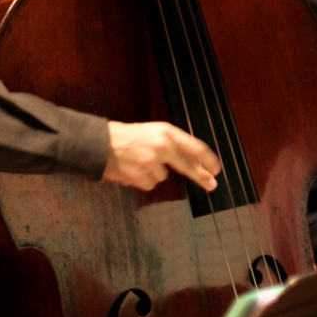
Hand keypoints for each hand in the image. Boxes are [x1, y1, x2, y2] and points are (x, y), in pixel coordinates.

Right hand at [103, 120, 220, 191]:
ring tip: (137, 161)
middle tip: (212, 184)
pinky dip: (141, 180)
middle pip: (188, 166)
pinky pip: (149, 184)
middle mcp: (162, 146)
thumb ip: (171, 145)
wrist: (100, 143)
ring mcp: (152, 163)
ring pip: (162, 176)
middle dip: (201, 177)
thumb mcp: (152, 132)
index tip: (215, 168)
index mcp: (165, 132)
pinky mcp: (142, 177)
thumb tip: (192, 162)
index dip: (207, 158)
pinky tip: (131, 169)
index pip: (194, 146)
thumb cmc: (125, 136)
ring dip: (152, 173)